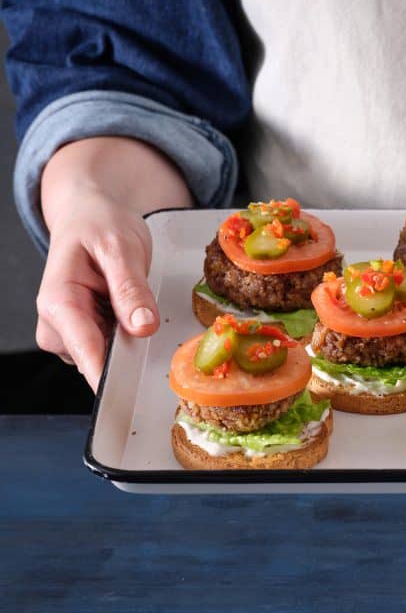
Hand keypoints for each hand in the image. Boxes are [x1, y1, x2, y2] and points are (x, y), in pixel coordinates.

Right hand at [37, 137, 192, 389]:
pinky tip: (127, 310)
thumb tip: (142, 326)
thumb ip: (131, 289)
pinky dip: (125, 335)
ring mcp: (68, 330)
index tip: (126, 397)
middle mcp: (56, 321)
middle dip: (127, 349)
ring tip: (132, 301)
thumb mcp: (121, 248)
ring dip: (127, 340)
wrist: (89, 215)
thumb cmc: (99, 225)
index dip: (107, 376)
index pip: (85, 351)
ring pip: (105, 356)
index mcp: (59, 300)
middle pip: (96, 358)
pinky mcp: (82, 333)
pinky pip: (110, 347)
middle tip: (143, 311)